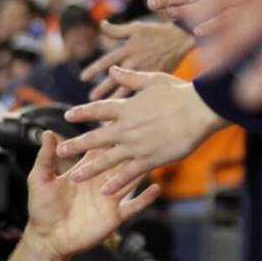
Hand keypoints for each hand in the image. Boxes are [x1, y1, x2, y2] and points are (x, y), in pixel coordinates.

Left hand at [24, 131, 160, 259]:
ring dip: (141, 171)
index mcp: (83, 172)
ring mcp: (108, 199)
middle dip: (130, 150)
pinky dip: (146, 198)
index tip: (120, 122)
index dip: (108, 138)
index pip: (99, 151)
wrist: (48, 238)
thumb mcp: (40, 179)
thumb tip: (46, 133)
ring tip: (155, 158)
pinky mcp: (114, 216)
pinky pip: (134, 206)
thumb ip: (46, 158)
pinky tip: (156, 188)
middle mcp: (98, 182)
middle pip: (119, 163)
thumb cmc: (41, 208)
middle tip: (144, 136)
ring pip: (129, 181)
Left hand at [55, 67, 226, 194]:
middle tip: (60, 151)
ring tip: (73, 177)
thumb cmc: (180, 93)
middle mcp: (126, 128)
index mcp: (126, 108)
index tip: (68, 116)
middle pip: (95, 138)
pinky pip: (129, 174)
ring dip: (89, 169)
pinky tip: (103, 191)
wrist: (201, 111)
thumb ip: (130, 77)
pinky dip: (116, 183)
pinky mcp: (150, 159)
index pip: (97, 110)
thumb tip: (112, 70)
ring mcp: (137, 146)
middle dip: (76, 145)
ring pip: (106, 159)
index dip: (82, 113)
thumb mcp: (152, 79)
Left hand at [81, 20, 195, 99]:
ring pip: (127, 89)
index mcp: (128, 50)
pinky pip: (141, 93)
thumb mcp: (136, 28)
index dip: (94, 69)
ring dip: (115, 98)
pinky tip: (126, 112)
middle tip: (91, 97)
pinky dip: (132, 103)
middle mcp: (135, 63)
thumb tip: (102, 25)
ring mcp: (145, 73)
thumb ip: (117, 30)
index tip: (83, 78)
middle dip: (103, 89)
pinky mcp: (155, 80)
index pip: (107, 61)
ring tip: (105, 109)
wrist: (182, 39)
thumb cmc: (157, 32)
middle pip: (115, 79)